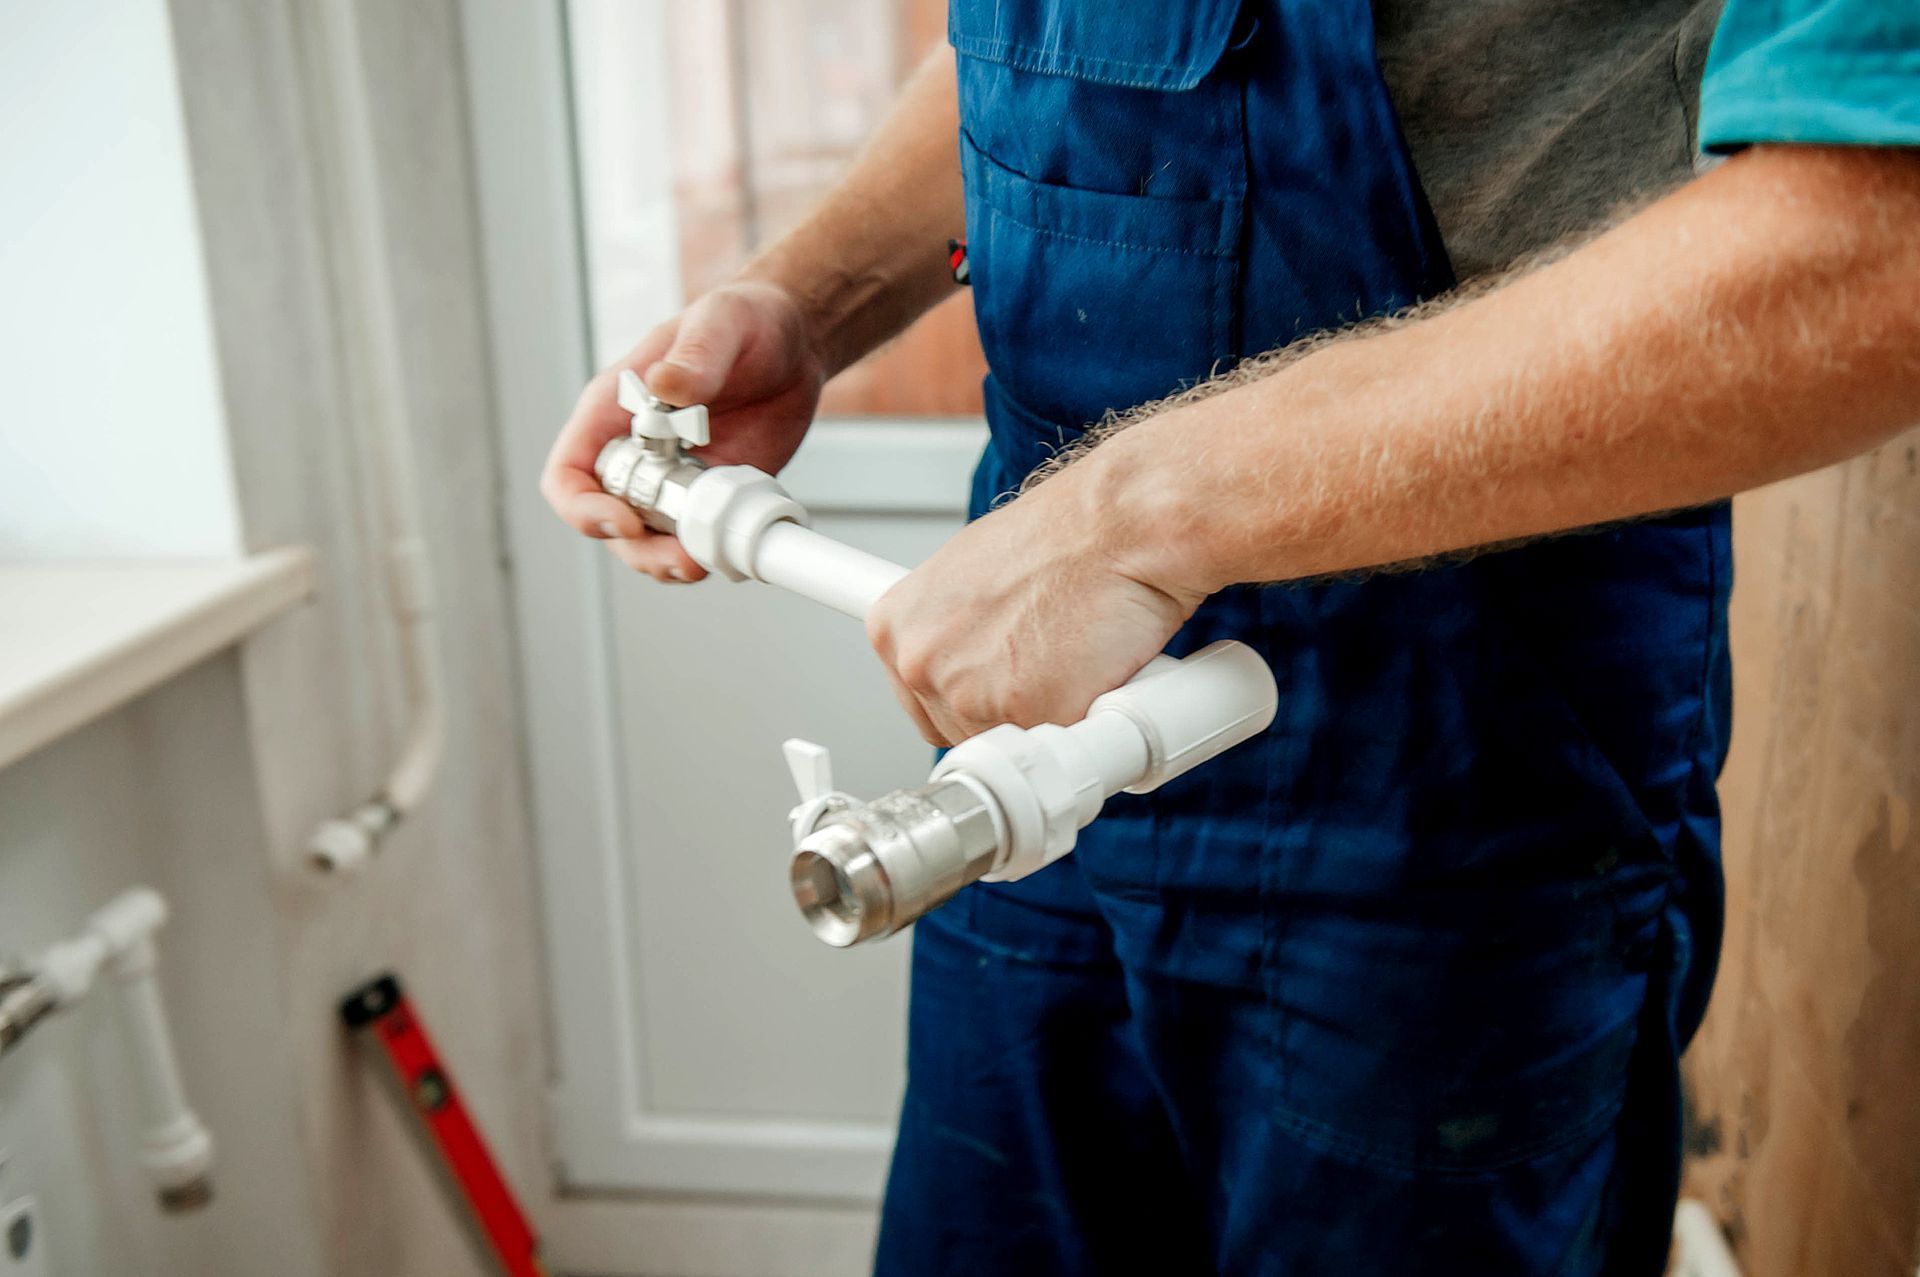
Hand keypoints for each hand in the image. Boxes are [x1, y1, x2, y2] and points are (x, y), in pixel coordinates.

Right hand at [541, 281, 826, 581]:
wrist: (796, 342)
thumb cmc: (744, 319)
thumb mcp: (721, 324)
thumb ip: (693, 356)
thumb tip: (666, 389)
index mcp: (614, 410)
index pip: (569, 473)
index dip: (583, 507)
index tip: (625, 520)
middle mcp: (635, 451)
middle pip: (606, 522)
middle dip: (636, 548)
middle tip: (682, 556)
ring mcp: (671, 478)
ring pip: (648, 540)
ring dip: (668, 560)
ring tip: (703, 561)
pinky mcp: (710, 494)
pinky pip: (693, 537)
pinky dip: (705, 552)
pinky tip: (727, 549)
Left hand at [865, 464, 1205, 744]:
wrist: (1123, 525)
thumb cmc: (1064, 538)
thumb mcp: (975, 575)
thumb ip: (958, 632)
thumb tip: (968, 666)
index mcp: (895, 628)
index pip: (922, 704)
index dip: (973, 698)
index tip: (1002, 686)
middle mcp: (919, 663)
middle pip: (961, 735)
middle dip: (1009, 713)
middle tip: (1051, 663)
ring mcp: (968, 696)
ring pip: (1009, 751)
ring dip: (1048, 722)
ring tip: (1076, 658)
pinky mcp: (1027, 717)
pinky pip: (1057, 753)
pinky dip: (1086, 727)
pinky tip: (1097, 675)